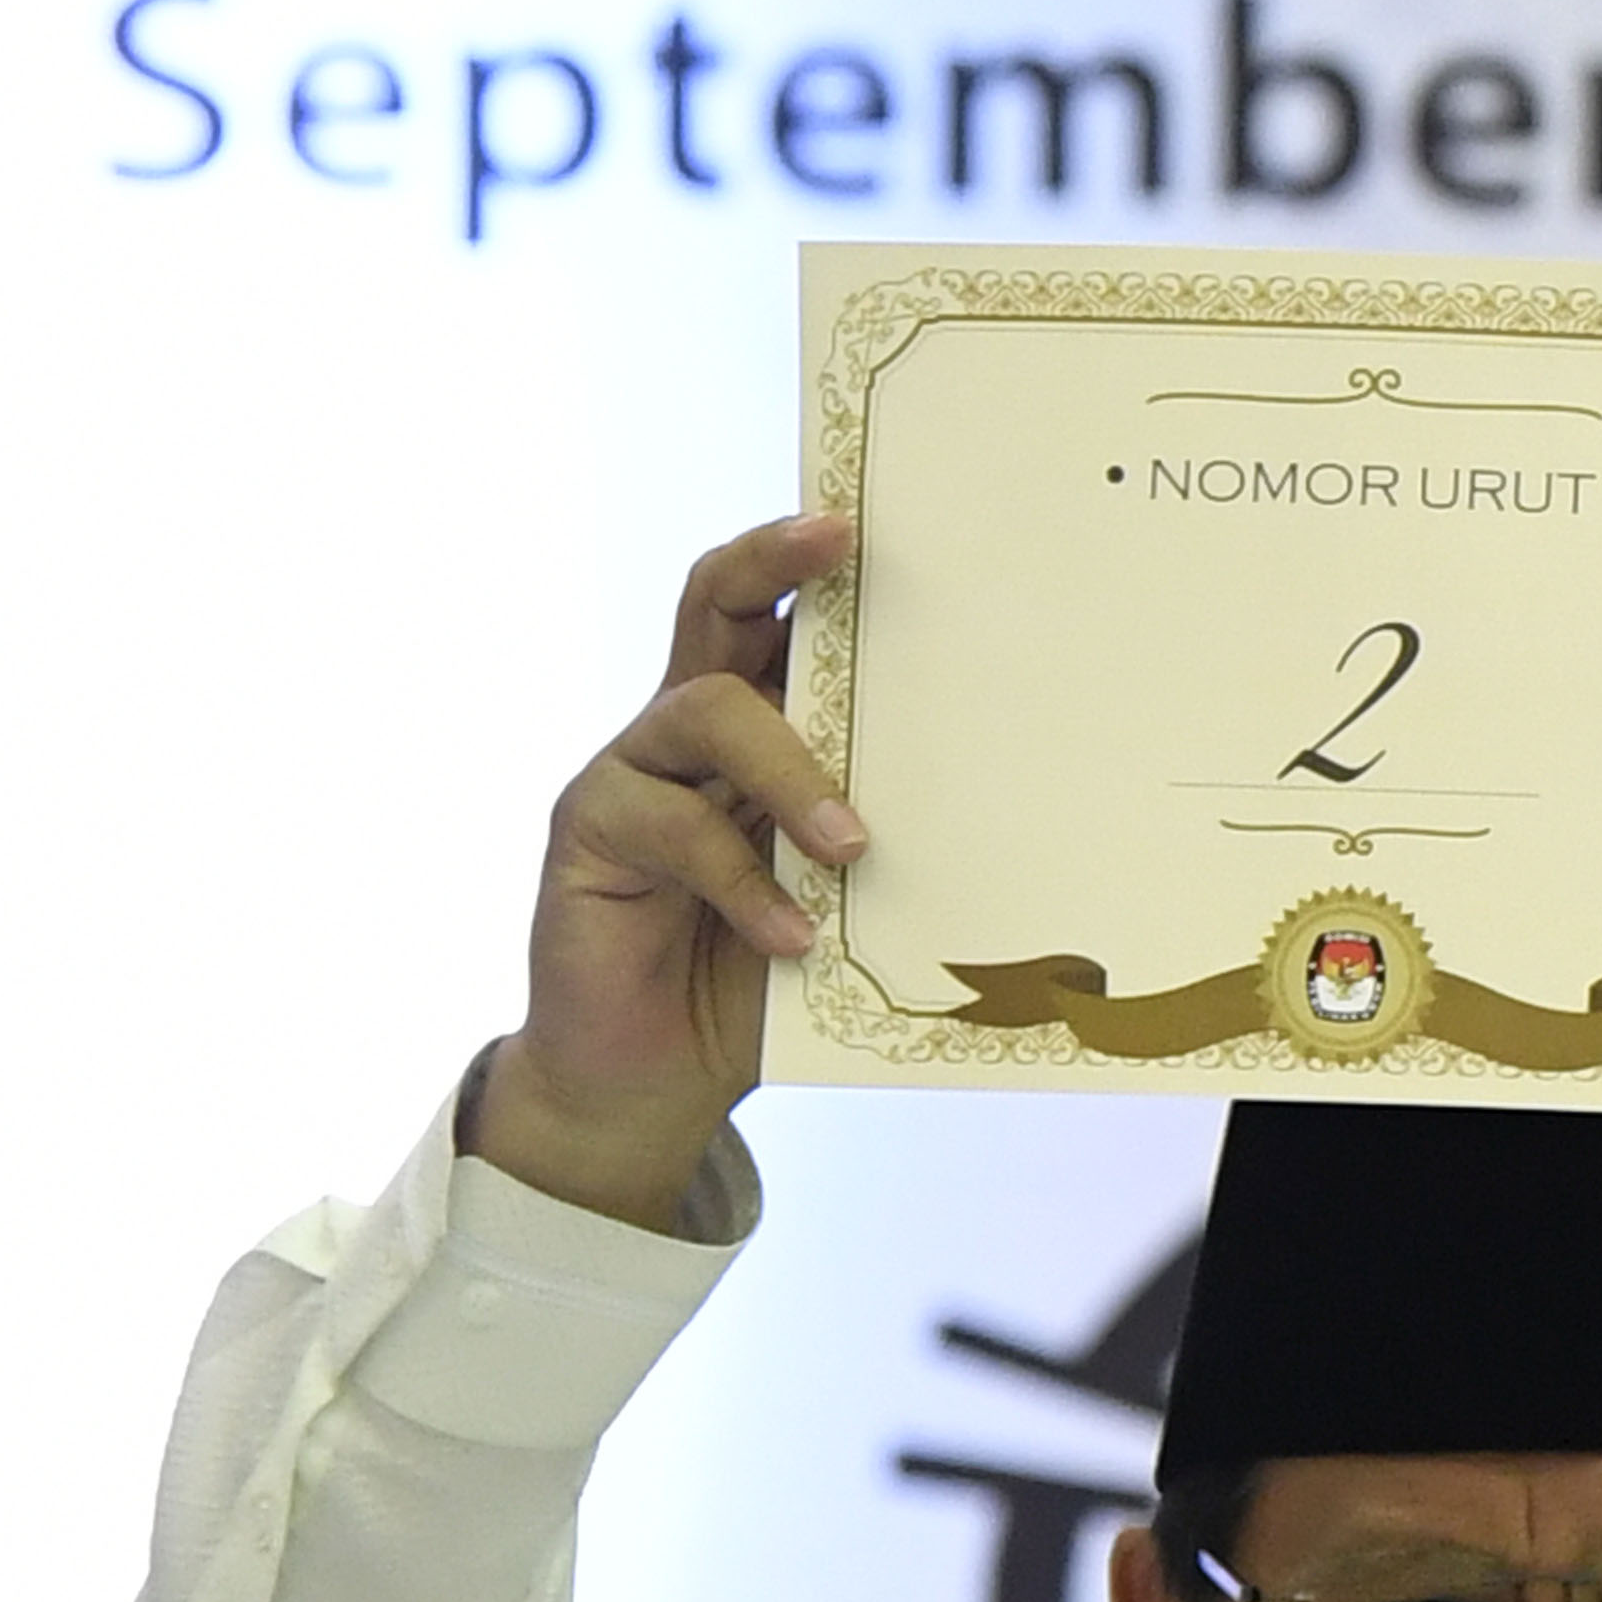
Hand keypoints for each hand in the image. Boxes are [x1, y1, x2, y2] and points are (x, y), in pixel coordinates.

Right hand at [473, 515, 860, 1234]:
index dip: (797, 558)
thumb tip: (1014, 799)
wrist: (655, 1078)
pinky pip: (671, 830)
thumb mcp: (844, 898)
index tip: (859, 522)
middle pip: (712, 610)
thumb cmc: (766, 978)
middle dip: (769, 563)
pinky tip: (792, 938)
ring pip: (703, 713)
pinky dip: (743, 885)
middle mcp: (685, 734)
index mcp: (754, 732)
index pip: (770, 616)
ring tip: (854, 847)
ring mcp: (631, 778)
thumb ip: (880, 836)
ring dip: (791, 770)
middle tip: (834, 545)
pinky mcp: (587, 839)